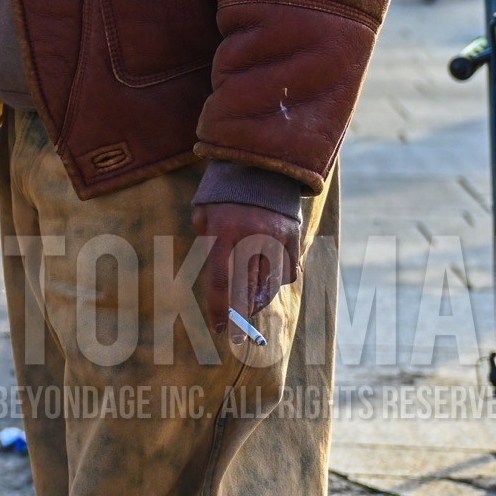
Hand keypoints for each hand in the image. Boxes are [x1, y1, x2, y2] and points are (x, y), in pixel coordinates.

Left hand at [192, 202, 301, 337]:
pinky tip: (270, 283)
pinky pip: (290, 271)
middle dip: (241, 316)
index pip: (221, 281)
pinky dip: (280, 282)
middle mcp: (251, 237)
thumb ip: (206, 242)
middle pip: (248, 289)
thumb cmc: (222, 191)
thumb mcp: (203, 211)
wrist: (259, 161)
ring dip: (259, 301)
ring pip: (271, 285)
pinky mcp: (292, 234)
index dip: (220, 309)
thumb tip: (217, 275)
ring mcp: (275, 236)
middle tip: (237, 335)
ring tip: (251, 308)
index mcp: (223, 232)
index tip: (219, 329)